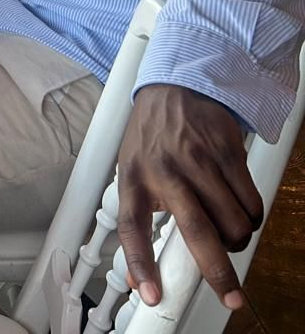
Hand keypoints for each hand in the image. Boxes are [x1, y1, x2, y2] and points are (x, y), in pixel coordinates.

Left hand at [116, 84, 261, 310]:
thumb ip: (137, 218)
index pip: (131, 227)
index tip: (149, 295)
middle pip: (196, 231)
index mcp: (134, 178)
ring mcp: (198, 160)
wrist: (172, 86)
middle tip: (230, 296)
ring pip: (233, 224)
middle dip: (218, 273)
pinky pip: (250, 203)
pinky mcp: (226, 152)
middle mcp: (165, 171)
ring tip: (227, 230)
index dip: (139, 265)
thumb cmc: (151, 137)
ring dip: (237, 240)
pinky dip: (251, 217)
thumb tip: (134, 277)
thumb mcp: (132, 171)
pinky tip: (240, 208)